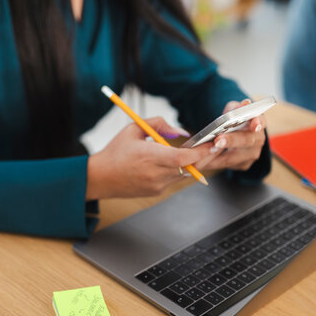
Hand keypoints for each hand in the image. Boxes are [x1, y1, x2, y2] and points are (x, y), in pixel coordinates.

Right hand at [87, 117, 211, 198]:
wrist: (100, 178)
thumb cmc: (116, 152)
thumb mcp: (134, 129)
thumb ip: (159, 124)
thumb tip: (181, 132)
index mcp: (149, 156)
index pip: (182, 158)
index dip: (200, 152)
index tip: (211, 143)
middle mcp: (155, 174)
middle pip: (190, 168)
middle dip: (205, 157)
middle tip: (214, 146)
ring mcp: (157, 185)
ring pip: (185, 175)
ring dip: (193, 164)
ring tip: (198, 151)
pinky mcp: (156, 192)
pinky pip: (174, 180)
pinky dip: (178, 171)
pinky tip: (174, 163)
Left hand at [194, 99, 266, 170]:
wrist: (234, 133)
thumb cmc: (233, 119)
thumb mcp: (233, 110)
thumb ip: (236, 108)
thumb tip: (245, 103)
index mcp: (258, 122)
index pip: (261, 122)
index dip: (258, 123)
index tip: (254, 125)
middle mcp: (258, 139)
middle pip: (246, 141)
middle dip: (231, 141)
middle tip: (217, 141)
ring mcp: (251, 154)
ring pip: (234, 157)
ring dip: (217, 156)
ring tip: (202, 153)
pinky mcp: (243, 164)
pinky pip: (226, 165)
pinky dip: (212, 163)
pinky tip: (200, 162)